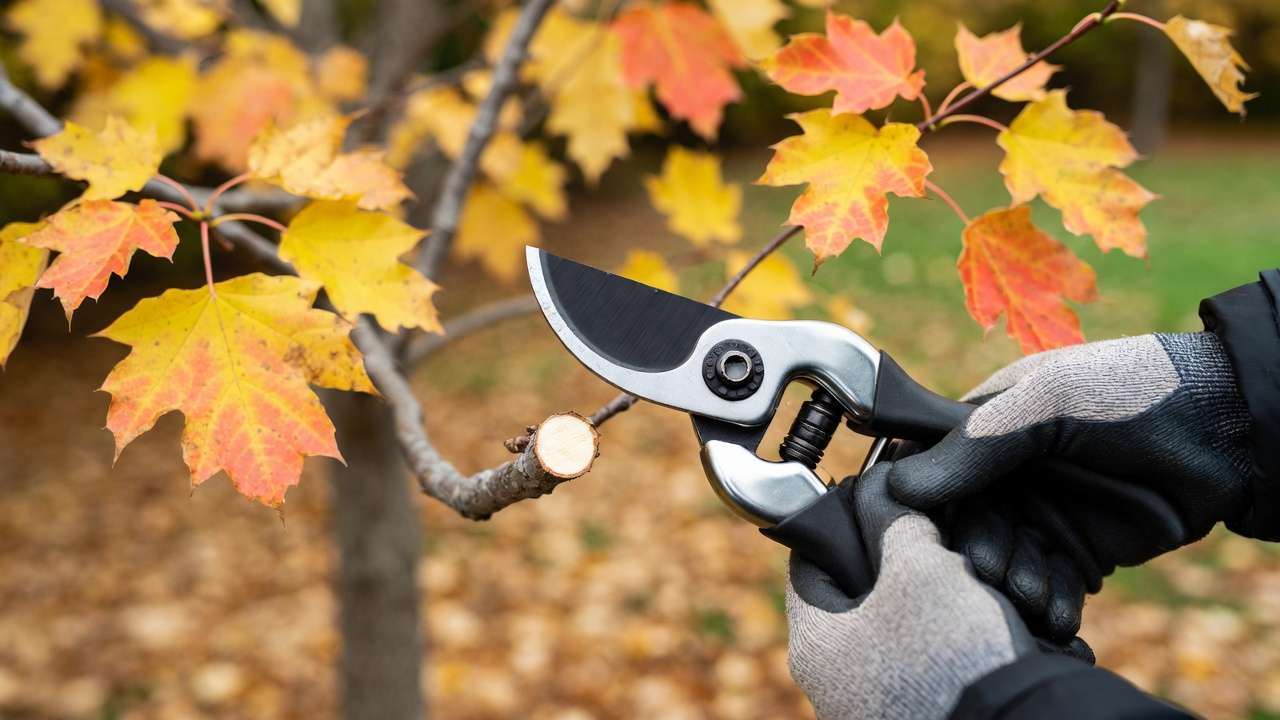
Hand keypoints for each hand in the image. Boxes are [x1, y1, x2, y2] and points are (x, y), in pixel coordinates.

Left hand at [785, 463, 1036, 719]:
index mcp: (816, 643)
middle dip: (898, 557)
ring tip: (972, 575)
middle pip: (859, 591)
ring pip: (901, 622)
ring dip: (935, 593)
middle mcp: (837, 680)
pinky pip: (932, 656)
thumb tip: (878, 485)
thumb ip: (892, 519)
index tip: (875, 497)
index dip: (843, 519)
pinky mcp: (923, 711)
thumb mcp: (921, 568)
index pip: (810, 558)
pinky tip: (988, 612)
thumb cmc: (954, 654)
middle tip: (932, 535)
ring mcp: (878, 703)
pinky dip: (955, 630)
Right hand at [888, 333, 1251, 629]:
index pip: (932, 475)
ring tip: (1036, 597)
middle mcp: (1005, 475)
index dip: (928, 510)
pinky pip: (1050, 586)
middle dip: (980, 554)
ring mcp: (1043, 513)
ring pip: (1006, 562)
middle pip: (967, 528)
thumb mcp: (1047, 402)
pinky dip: (1051, 603)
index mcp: (983, 428)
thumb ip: (975, 445)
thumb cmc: (1129, 390)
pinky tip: (1060, 614)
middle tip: (997, 572)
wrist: (1227, 428)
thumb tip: (896, 487)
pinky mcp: (1081, 551)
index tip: (931, 535)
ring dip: (1015, 585)